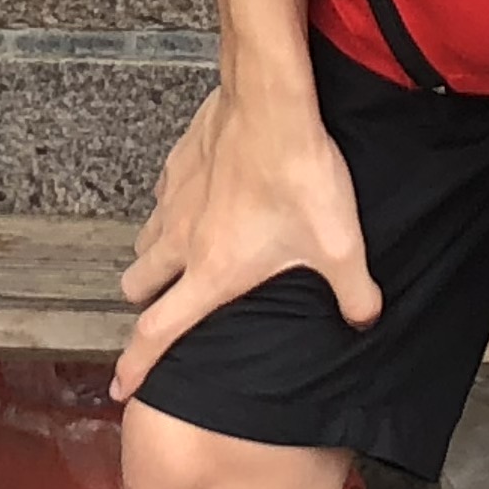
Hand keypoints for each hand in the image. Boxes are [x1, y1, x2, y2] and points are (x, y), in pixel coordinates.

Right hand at [112, 74, 377, 398]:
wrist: (272, 103)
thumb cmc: (299, 175)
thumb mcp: (340, 246)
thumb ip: (354, 294)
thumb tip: (365, 319)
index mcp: (212, 272)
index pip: (158, 330)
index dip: (136, 363)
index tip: (122, 386)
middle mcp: (181, 240)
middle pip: (137, 284)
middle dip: (143, 304)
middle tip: (162, 310)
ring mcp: (175, 199)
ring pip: (144, 240)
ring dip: (154, 257)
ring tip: (179, 260)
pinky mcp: (178, 164)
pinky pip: (162, 198)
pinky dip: (171, 211)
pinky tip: (198, 204)